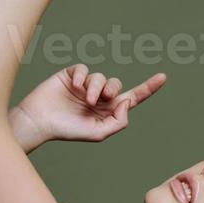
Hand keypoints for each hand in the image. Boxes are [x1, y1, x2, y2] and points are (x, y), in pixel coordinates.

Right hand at [10, 64, 166, 146]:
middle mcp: (98, 97)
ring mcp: (85, 85)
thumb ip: (118, 121)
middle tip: (103, 98)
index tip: (163, 77)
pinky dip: (82, 77)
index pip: (132, 98)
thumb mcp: (98, 133)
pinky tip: (74, 87)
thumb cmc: (67, 130)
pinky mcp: (71, 76)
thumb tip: (127, 102)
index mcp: (107, 111)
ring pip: (101, 76)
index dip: (148, 88)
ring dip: (95, 86)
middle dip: (113, 89)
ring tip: (84, 98)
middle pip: (117, 85)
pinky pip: (84, 69)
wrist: (40, 121)